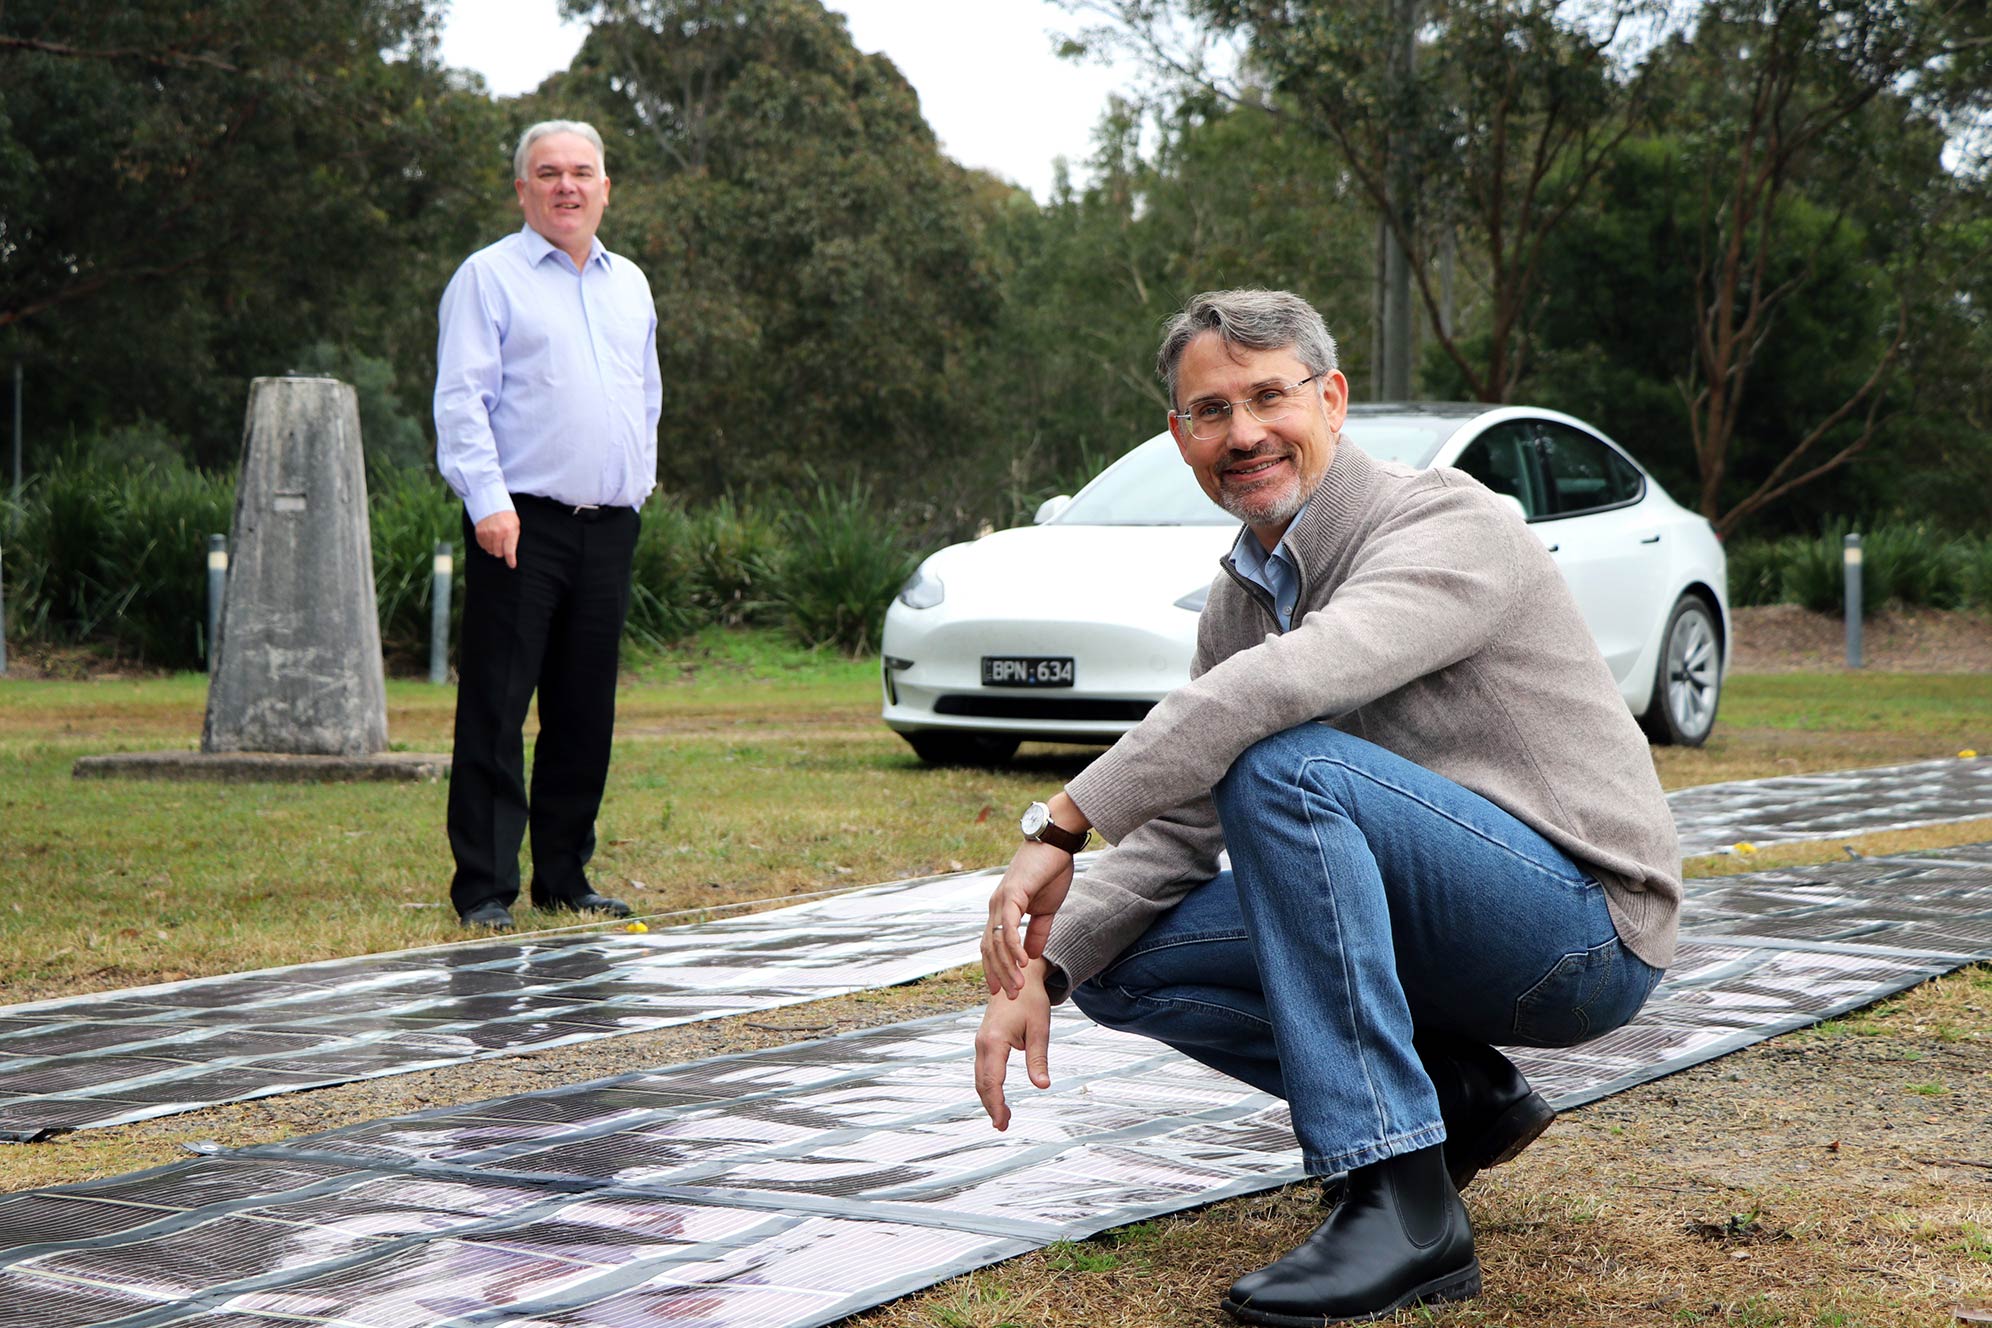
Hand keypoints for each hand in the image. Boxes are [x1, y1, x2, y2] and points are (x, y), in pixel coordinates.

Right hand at [474, 510, 520, 567]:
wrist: (492, 504)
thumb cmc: (507, 517)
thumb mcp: (515, 526)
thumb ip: (514, 540)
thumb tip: (511, 556)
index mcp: (509, 531)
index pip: (509, 552)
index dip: (511, 561)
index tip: (512, 565)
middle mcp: (497, 533)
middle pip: (498, 553)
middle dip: (501, 551)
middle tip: (503, 544)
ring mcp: (487, 532)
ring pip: (490, 551)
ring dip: (493, 548)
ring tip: (496, 539)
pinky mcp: (479, 532)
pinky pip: (483, 546)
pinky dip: (486, 544)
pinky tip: (490, 537)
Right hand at [974, 959, 1051, 1130]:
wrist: (1020, 977)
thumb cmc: (1031, 1001)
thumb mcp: (1039, 1030)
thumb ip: (1038, 1058)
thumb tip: (1043, 1085)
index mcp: (994, 1041)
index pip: (992, 1081)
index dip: (997, 1104)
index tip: (1003, 1122)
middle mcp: (982, 1043)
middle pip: (982, 1083)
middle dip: (991, 1106)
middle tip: (1003, 1126)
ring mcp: (981, 1042)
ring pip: (980, 1077)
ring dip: (989, 1098)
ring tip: (1002, 1118)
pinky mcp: (984, 1041)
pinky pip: (983, 1069)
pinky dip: (988, 1086)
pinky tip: (998, 1096)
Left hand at [982, 840, 1073, 999]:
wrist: (1056, 841)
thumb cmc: (1051, 870)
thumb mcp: (1046, 910)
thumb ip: (1037, 932)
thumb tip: (1030, 956)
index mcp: (1002, 910)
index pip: (992, 945)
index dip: (994, 968)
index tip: (1001, 990)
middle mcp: (996, 906)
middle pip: (990, 948)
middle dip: (999, 974)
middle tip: (1010, 997)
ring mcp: (1001, 899)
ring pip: (998, 941)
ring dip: (1007, 966)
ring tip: (1018, 987)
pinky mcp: (1012, 893)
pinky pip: (1009, 925)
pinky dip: (1013, 945)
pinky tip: (1021, 962)